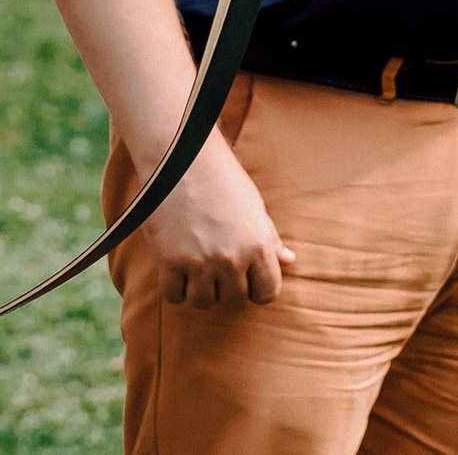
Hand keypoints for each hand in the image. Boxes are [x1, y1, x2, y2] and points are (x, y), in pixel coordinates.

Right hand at [137, 137, 292, 308]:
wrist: (179, 155)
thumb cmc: (221, 177)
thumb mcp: (254, 206)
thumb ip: (270, 239)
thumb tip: (289, 262)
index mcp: (258, 245)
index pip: (266, 294)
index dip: (256, 288)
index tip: (245, 278)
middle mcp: (231, 259)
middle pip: (233, 300)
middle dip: (226, 288)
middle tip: (216, 267)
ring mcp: (199, 262)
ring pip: (203, 302)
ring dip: (200, 289)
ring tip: (195, 266)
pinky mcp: (169, 261)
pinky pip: (174, 296)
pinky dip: (174, 287)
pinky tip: (175, 268)